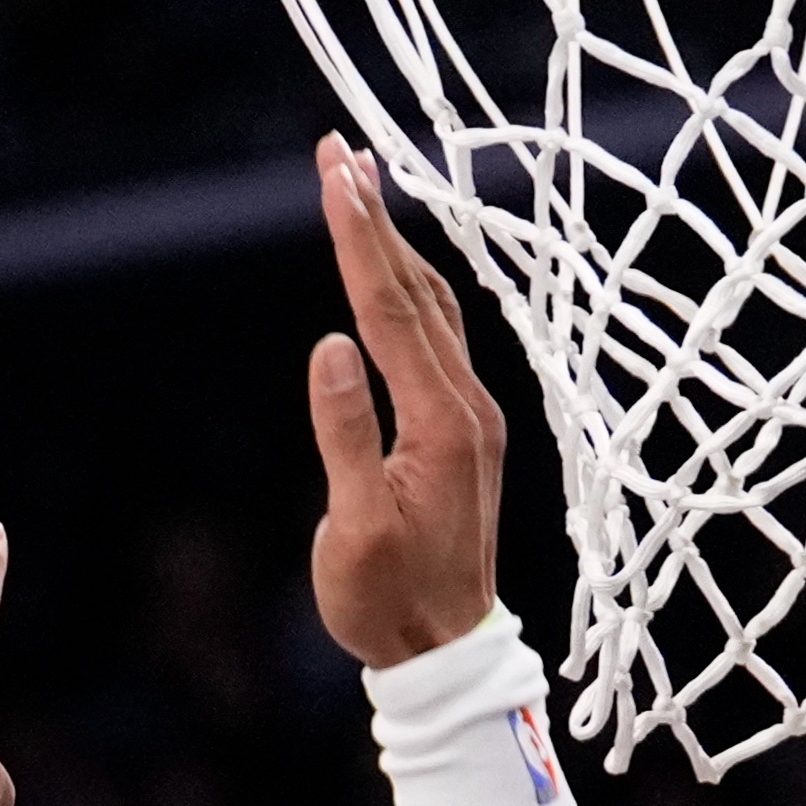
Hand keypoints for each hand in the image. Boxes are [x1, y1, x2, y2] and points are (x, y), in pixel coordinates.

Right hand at [306, 136, 507, 667]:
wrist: (443, 654)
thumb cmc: (389, 603)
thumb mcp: (355, 528)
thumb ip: (346, 434)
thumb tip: (331, 347)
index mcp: (443, 423)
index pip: (389, 309)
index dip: (357, 237)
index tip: (335, 172)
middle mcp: (469, 408)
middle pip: (417, 291)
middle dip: (376, 218)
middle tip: (339, 151)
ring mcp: (473, 419)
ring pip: (434, 308)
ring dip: (396, 246)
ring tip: (361, 189)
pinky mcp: (466, 434)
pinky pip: (438, 339)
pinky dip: (410, 291)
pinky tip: (393, 273)